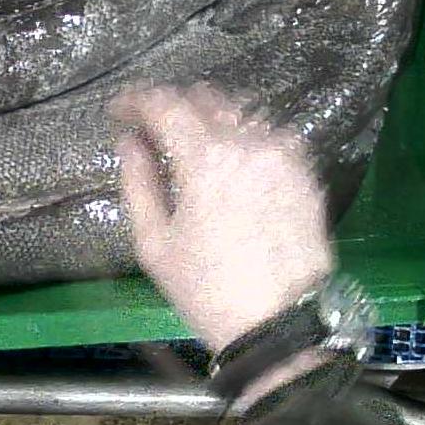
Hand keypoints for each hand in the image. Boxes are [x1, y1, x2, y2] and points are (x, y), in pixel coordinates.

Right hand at [108, 84, 333, 352]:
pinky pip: (272, 135)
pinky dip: (245, 136)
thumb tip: (129, 142)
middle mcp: (249, 145)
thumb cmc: (207, 290)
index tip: (119, 110)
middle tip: (151, 126)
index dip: (136, 100)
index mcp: (206, 160)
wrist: (280, 326)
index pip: (165, 104)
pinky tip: (233, 158)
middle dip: (172, 105)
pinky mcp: (305, 174)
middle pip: (205, 99)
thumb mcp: (154, 244)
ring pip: (241, 113)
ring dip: (210, 117)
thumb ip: (138, 183)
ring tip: (191, 139)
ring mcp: (283, 157)